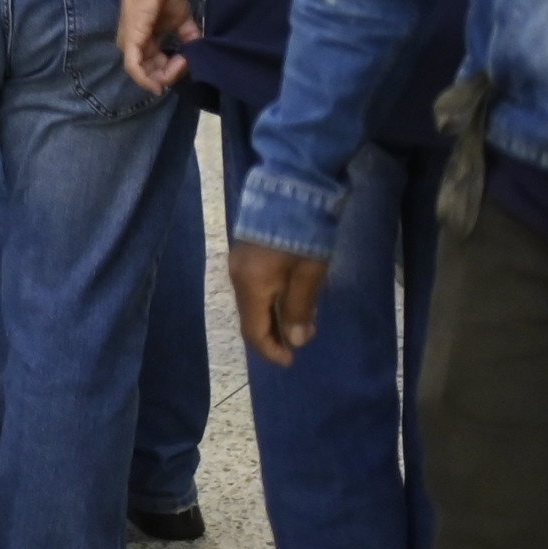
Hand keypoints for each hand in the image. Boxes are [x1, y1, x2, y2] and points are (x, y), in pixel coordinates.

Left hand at [119, 0, 198, 94]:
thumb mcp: (181, 20)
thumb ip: (189, 37)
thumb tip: (199, 52)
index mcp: (145, 42)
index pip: (159, 68)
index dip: (176, 70)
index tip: (191, 60)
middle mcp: (134, 46)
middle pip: (152, 74)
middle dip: (171, 74)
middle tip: (187, 63)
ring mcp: (129, 44)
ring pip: (145, 74)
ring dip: (166, 75)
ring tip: (182, 62)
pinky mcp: (130, 41)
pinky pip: (134, 68)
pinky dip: (147, 79)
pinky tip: (160, 83)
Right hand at [231, 238, 327, 366]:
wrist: (290, 188)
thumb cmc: (302, 236)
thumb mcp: (309, 274)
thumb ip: (300, 308)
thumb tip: (296, 341)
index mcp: (251, 286)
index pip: (253, 331)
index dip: (271, 350)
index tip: (291, 361)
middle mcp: (238, 278)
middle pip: (251, 317)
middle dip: (276, 333)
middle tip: (306, 336)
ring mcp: (239, 263)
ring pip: (253, 302)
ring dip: (275, 315)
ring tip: (305, 316)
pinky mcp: (246, 251)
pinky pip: (255, 286)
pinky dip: (271, 299)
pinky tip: (291, 293)